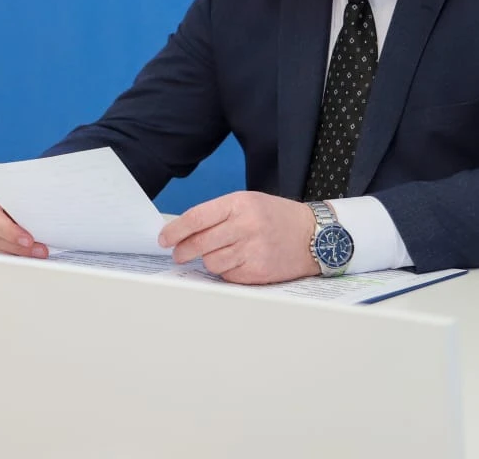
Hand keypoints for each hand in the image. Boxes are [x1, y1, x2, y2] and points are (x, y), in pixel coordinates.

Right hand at [0, 182, 47, 257]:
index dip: (10, 232)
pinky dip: (1, 259)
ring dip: (11, 255)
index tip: (28, 240)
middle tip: (37, 250)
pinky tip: (16, 258)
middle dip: (16, 247)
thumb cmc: (4, 191)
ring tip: (31, 255)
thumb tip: (40, 223)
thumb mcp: (12, 190)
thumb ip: (21, 204)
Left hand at [158, 192, 316, 284]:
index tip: (164, 239)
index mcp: (239, 203)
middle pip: (199, 243)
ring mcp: (253, 250)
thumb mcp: (248, 202)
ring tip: (218, 255)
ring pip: (211, 262)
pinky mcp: (259, 271)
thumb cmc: (276, 217)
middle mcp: (245, 225)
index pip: (196, 218)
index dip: (175, 231)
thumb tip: (183, 232)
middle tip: (178, 254)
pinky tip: (238, 263)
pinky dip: (227, 272)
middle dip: (183, 251)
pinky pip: (228, 276)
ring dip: (208, 261)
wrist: (314, 235)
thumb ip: (218, 215)